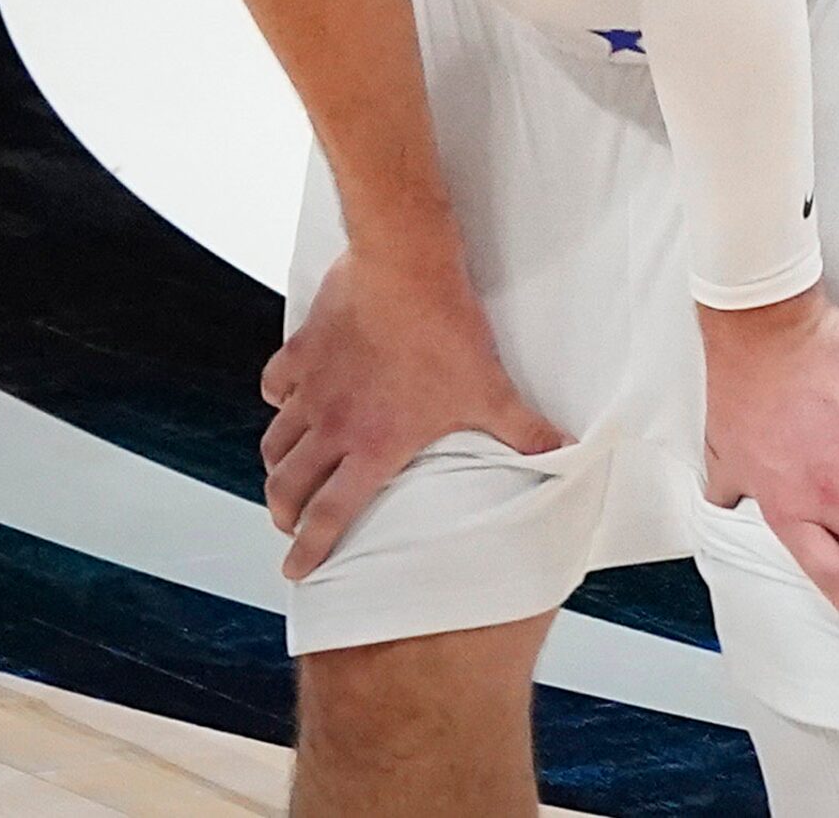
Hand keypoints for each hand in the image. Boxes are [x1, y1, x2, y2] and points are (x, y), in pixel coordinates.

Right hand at [259, 247, 568, 579]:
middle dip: (284, 513)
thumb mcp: (490, 390)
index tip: (296, 569)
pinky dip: (277, 400)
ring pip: (276, 440)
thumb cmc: (445, 332)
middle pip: (288, 485)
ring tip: (284, 475)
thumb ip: (523, 430)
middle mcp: (332, 424)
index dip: (311, 548)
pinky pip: (276, 385)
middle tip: (289, 523)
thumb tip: (562, 453)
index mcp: (373, 446)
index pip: (331, 514)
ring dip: (277, 464)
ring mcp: (312, 388)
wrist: (406, 270)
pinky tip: (286, 401)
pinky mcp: (303, 350)